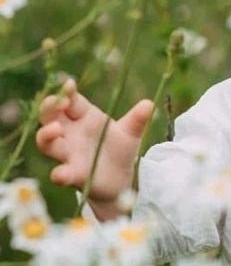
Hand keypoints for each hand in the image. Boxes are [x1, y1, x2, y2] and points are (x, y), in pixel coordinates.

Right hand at [36, 78, 153, 218]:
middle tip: (58, 103)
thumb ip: (137, 120)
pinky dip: (59, 174)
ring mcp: (68, 153)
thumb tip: (149, 104)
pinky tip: (62, 174)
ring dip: (46, 135)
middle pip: (49, 116)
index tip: (69, 84)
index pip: (70, 100)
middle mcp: (71, 133)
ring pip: (46, 142)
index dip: (67, 92)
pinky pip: (59, 174)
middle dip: (49, 108)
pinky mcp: (72, 174)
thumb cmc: (120, 150)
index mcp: (84, 117)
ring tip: (55, 129)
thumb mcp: (130, 133)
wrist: (121, 181)